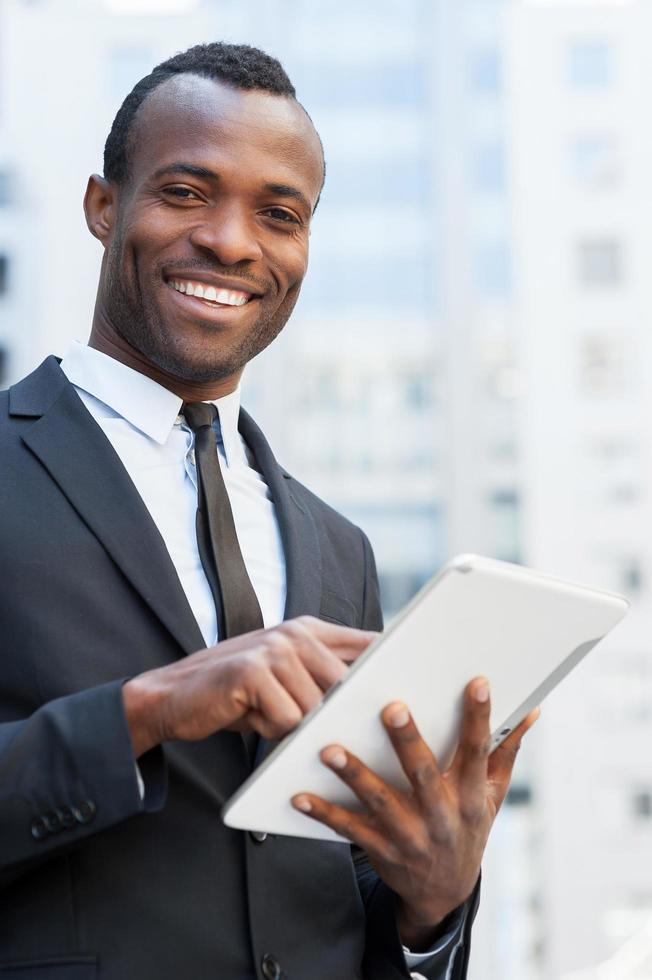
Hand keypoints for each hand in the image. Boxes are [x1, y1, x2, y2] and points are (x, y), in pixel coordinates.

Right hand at [123, 616, 375, 756]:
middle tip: (307, 722)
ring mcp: (275, 648)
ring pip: (317, 708)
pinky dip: (269, 730)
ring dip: (293, 725)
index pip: (369, 644)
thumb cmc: (238, 696)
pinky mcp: (253, 670)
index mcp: (310, 630)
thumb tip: (381, 696)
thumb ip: (325, 675)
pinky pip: (287, 719)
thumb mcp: (286, 677)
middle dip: (336, 712)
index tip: (424, 679)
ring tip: (264, 712)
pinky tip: (248, 715)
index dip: (394, 663)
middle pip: (348, 684)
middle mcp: (296, 633)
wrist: (171, 696)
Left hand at [291, 678, 538, 949]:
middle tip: (391, 708)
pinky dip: (325, 813)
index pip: (478, 751)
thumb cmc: (468, 829)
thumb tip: (530, 710)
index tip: (477, 682)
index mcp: (470, 796)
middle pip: (423, 774)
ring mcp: (410, 836)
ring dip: (355, 775)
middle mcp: (441, 816)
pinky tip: (300, 795)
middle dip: (408, 742)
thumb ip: (505, 751)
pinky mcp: (381, 850)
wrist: (444, 893)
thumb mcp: (492, 796)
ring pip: (380, 802)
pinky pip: (350, 830)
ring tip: (329, 750)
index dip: (479, 718)